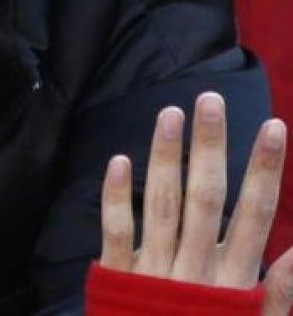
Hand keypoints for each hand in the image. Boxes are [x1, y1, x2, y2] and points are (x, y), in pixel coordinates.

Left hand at [100, 92, 292, 313]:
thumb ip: (279, 294)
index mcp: (233, 281)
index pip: (255, 215)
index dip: (265, 170)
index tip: (274, 127)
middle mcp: (195, 269)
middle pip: (205, 197)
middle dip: (211, 146)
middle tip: (210, 99)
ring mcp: (154, 272)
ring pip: (161, 203)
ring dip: (166, 156)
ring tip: (169, 113)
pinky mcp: (117, 278)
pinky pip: (116, 231)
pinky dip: (116, 195)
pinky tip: (119, 159)